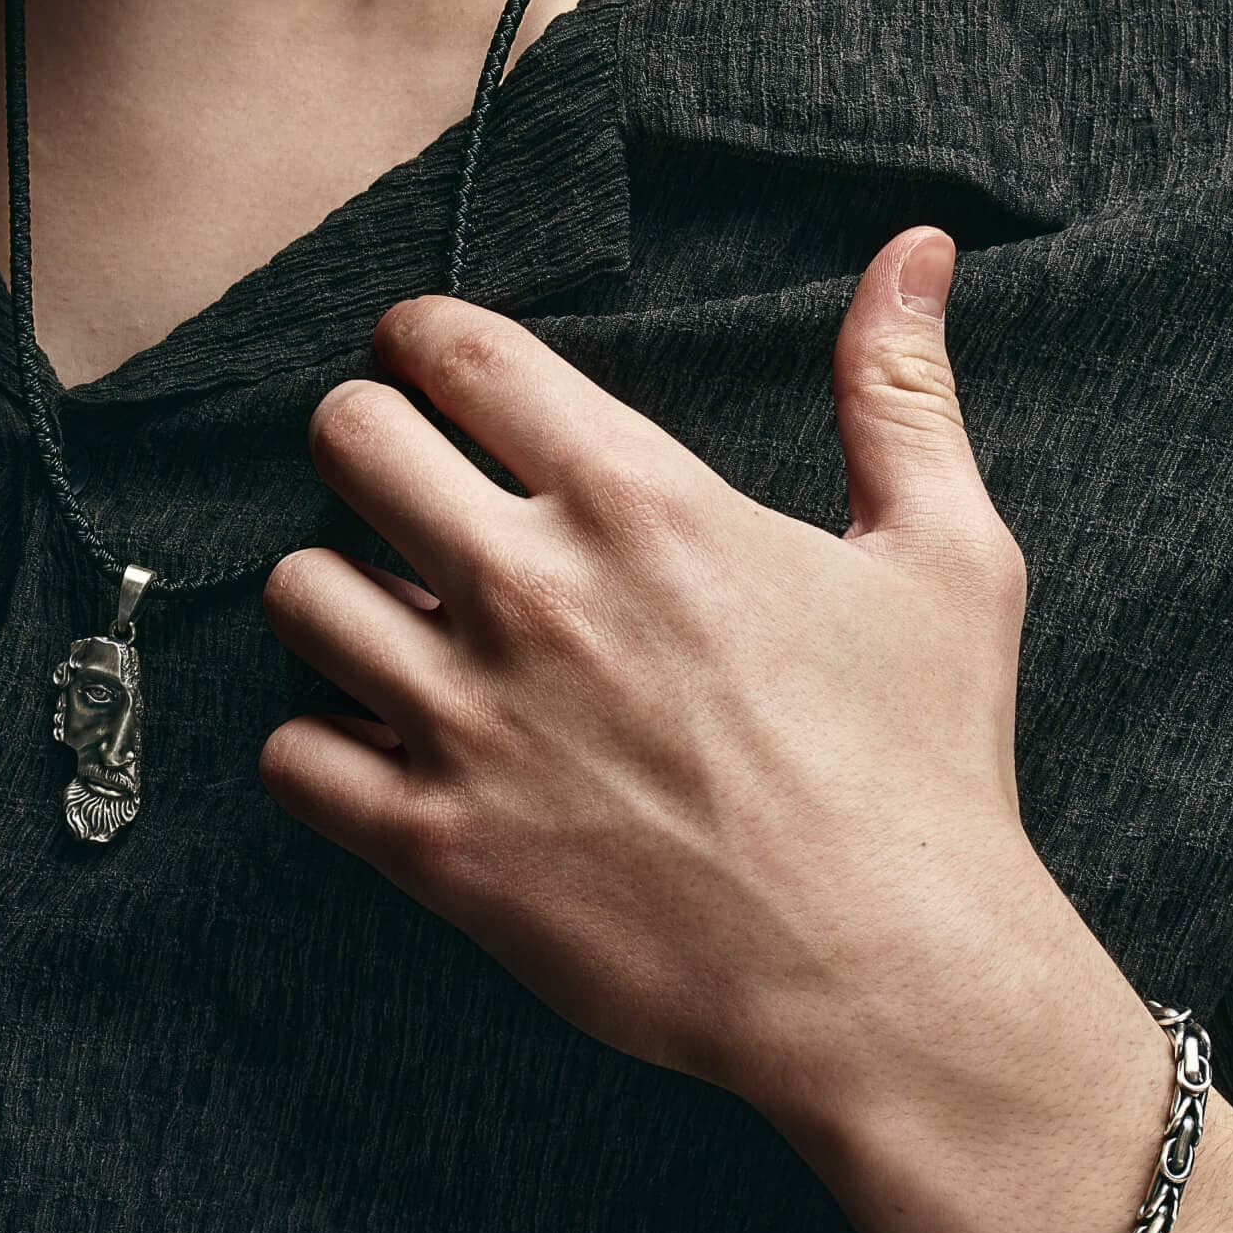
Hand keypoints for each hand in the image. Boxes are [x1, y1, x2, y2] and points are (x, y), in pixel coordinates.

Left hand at [260, 226, 1063, 1127]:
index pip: (450, 349)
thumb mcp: (942, 555)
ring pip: (296, 592)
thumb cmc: (924, 765)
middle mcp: (532, 590)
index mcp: (639, 499)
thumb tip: (914, 250)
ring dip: (338, 594)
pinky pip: (290, 754)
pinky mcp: (437, 846)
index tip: (429, 366)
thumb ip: (900, 390)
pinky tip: (389, 743)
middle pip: (345, 438)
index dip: (420, 339)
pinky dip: (323, 743)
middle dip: (365, 442)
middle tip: (407, 486)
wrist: (893, 982)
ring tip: (398, 619)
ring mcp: (472, 721)